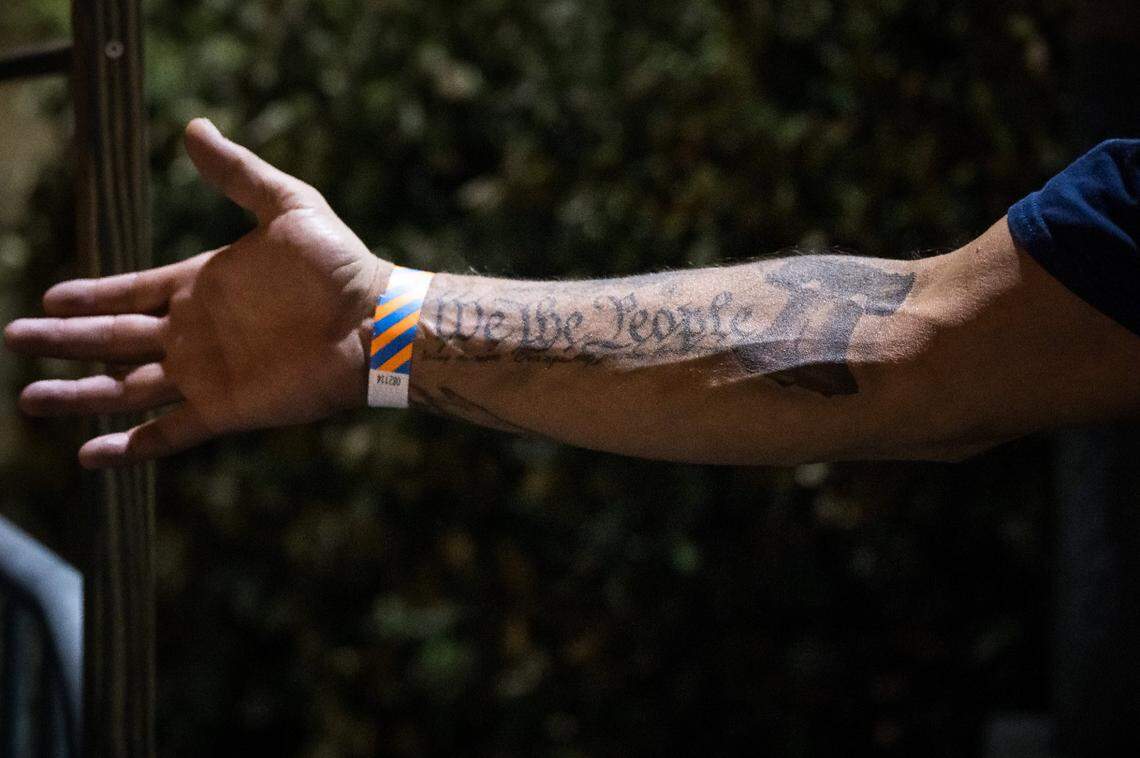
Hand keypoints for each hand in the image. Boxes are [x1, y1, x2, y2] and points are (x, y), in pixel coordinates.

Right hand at [4, 118, 389, 467]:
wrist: (375, 322)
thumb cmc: (339, 264)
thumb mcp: (287, 205)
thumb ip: (238, 173)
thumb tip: (193, 127)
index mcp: (200, 285)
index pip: (129, 293)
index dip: (90, 297)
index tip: (49, 298)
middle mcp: (194, 332)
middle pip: (113, 340)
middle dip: (64, 341)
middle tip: (14, 340)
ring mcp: (206, 373)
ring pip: (126, 388)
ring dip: (80, 392)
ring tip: (30, 398)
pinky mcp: (225, 408)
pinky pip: (167, 432)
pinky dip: (129, 446)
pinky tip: (89, 454)